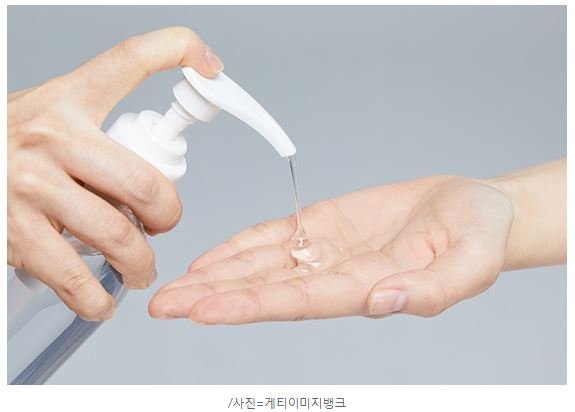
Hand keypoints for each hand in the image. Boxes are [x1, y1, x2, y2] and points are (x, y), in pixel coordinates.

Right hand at [8, 27, 223, 319]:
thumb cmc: (7, 146)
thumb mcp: (48, 115)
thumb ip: (97, 129)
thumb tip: (155, 160)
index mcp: (68, 100)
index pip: (130, 59)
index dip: (178, 50)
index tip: (210, 65)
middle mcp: (52, 136)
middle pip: (146, 183)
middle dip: (167, 216)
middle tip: (161, 226)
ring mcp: (31, 185)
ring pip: (118, 236)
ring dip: (139, 263)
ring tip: (139, 269)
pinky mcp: (15, 232)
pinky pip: (75, 276)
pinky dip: (97, 299)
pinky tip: (101, 300)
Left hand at [149, 176, 515, 322]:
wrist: (472, 209)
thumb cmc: (478, 235)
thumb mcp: (472, 262)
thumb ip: (429, 290)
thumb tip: (382, 302)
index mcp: (365, 288)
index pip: (297, 302)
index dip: (249, 305)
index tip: (202, 310)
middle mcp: (335, 275)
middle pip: (264, 289)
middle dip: (213, 296)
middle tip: (163, 304)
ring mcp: (326, 251)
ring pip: (261, 265)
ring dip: (216, 274)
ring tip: (174, 286)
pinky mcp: (324, 225)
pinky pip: (276, 236)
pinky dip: (241, 245)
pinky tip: (212, 257)